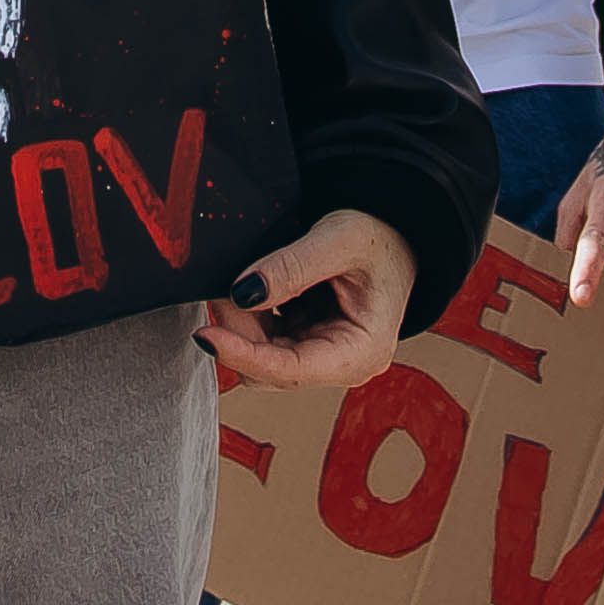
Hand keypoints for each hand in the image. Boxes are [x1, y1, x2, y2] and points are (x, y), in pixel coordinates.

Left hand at [197, 206, 415, 390]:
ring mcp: (325, 356)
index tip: (206, 335)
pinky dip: (252, 318)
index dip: (243, 355)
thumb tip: (242, 292)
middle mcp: (344, 364)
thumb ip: (292, 267)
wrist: (396, 233)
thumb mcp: (339, 240)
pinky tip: (252, 291)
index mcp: (362, 352)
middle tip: (220, 290)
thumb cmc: (381, 238)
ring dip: (242, 325)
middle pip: (271, 368)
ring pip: (264, 358)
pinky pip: (268, 342)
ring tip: (236, 285)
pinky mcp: (310, 344)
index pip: (290, 371)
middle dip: (239, 333)